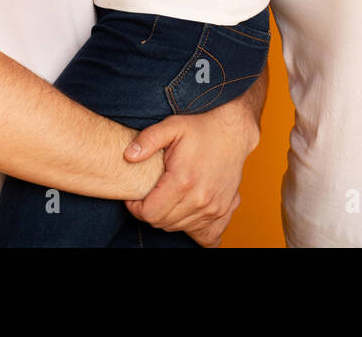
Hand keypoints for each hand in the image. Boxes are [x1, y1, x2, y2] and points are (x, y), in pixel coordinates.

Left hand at [122, 102, 259, 246]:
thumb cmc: (201, 129)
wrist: (233, 133)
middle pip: (162, 223)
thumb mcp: (171, 126)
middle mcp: (200, 199)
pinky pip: (205, 236)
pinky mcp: (223, 211)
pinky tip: (187, 213)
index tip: (136, 197)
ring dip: (169, 218)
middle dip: (151, 212)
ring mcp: (214, 208)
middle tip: (152, 194)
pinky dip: (193, 229)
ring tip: (169, 197)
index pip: (149, 213)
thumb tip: (128, 156)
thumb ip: (148, 140)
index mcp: (183, 181)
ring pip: (179, 228)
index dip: (136, 207)